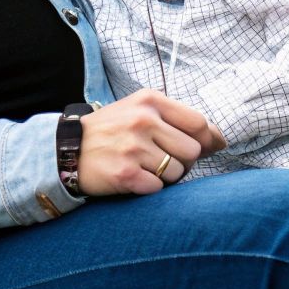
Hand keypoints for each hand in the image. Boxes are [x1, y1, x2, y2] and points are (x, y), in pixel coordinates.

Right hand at [75, 90, 224, 196]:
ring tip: (143, 167)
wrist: (67, 149)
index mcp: (150, 100)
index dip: (207, 140)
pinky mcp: (124, 173)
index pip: (199, 123)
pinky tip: (132, 177)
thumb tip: (220, 140)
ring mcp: (133, 147)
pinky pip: (157, 188)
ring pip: (176, 172)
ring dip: (165, 176)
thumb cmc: (111, 131)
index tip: (206, 148)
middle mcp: (142, 120)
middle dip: (182, 161)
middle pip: (192, 151)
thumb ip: (178, 121)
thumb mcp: (141, 112)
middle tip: (161, 160)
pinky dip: (148, 187)